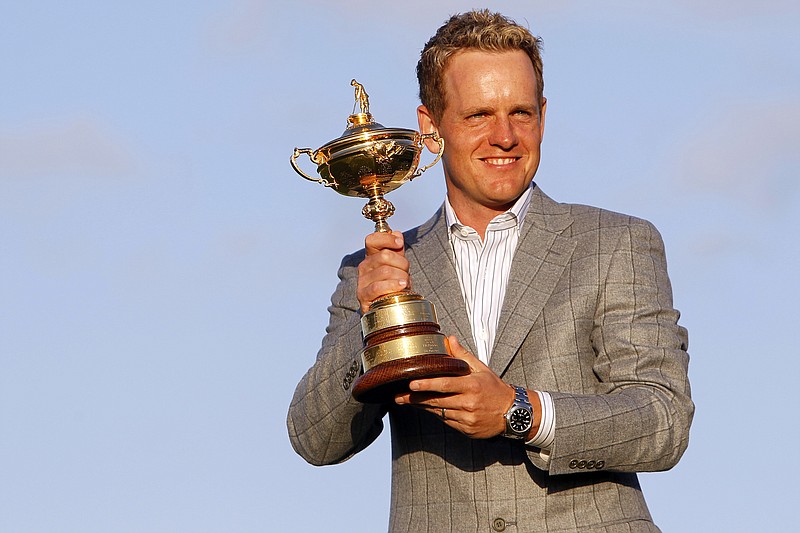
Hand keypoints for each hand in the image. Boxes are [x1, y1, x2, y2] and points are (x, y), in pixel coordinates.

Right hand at [356, 231, 409, 312]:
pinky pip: (377, 287)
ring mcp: (362, 281)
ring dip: (401, 276)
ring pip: (385, 271)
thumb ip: (397, 248)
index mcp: (371, 256)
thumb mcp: (397, 264)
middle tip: (406, 271)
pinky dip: (392, 285)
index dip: (387, 239)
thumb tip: (396, 234)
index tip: (399, 243)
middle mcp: (364, 267)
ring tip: (405, 282)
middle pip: (384, 255)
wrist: (388, 306)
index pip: (372, 240)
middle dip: (402, 263)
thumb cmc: (393, 283)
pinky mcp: (363, 295)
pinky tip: (401, 286)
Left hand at [395, 337, 525, 439]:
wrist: (512, 413)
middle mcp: (469, 403)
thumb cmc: (494, 388)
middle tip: (398, 396)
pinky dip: (435, 413)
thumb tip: (449, 339)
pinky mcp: (466, 429)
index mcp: (472, 386)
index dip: (427, 384)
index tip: (411, 384)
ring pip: (439, 412)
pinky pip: (446, 421)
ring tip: (405, 400)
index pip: (445, 384)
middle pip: (437, 400)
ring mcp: (467, 418)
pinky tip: (424, 408)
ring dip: (421, 406)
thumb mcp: (482, 369)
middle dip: (415, 398)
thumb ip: (463, 356)